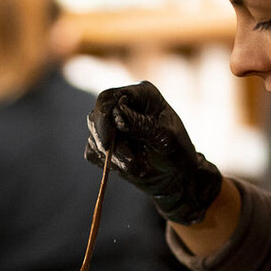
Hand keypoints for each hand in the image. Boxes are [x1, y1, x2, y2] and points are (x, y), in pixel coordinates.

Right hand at [85, 81, 221, 224]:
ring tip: (137, 167)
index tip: (108, 145)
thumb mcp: (164, 136)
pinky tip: (131, 168)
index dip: (103, 119)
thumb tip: (116, 112)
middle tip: (130, 163)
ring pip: (95, 138)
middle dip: (111, 145)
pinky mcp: (106, 145)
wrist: (177, 175)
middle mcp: (123, 106)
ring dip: (114, 158)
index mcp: (141, 95)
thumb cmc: (177, 150)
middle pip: (97, 118)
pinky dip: (109, 164)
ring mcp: (112, 125)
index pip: (108, 98)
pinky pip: (93, 152)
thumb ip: (140, 124)